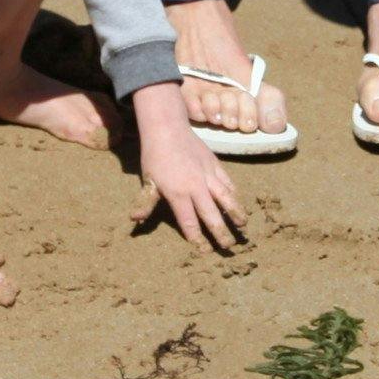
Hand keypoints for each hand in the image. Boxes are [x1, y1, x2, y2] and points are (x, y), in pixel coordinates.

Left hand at [129, 84, 244, 253]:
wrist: (167, 128)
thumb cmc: (155, 156)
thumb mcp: (148, 181)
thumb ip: (145, 203)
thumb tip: (135, 221)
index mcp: (178, 194)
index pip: (190, 222)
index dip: (197, 238)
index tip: (204, 250)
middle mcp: (196, 187)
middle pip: (212, 215)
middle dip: (221, 233)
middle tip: (229, 247)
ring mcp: (209, 175)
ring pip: (227, 198)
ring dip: (236, 213)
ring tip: (243, 226)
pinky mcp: (216, 164)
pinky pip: (228, 183)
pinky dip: (234, 194)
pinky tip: (238, 202)